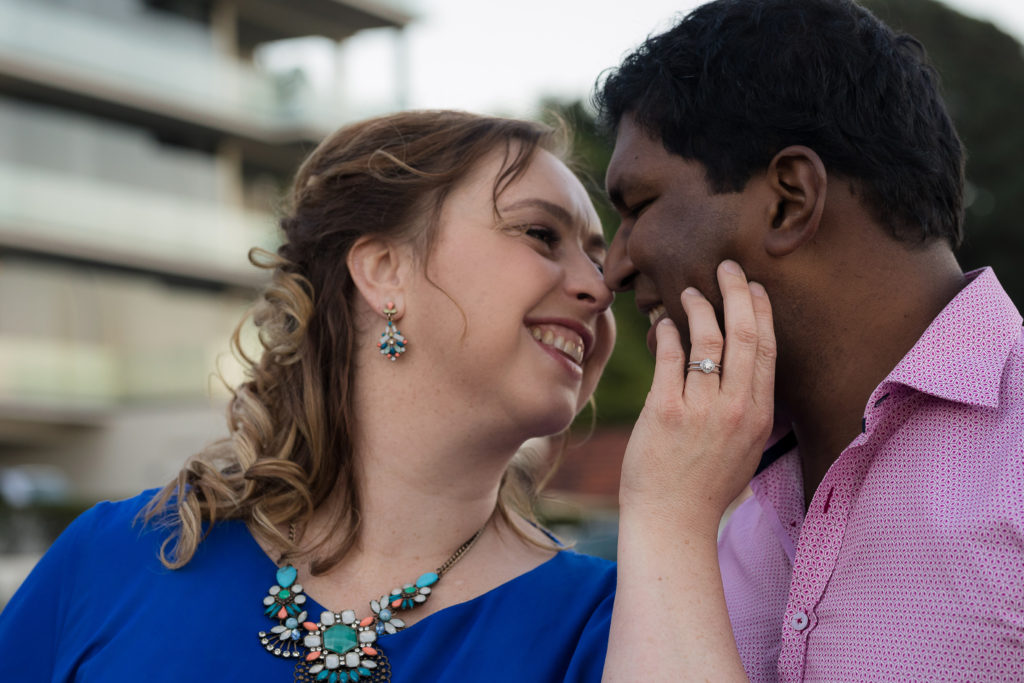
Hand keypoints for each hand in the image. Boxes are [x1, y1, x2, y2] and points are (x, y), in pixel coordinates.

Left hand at [619, 260, 775, 535]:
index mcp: (760, 415)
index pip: (767, 350)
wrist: (673, 522)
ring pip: (707, 338)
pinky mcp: (667, 411)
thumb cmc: (705, 488)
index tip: (755, 288)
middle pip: (744, 334)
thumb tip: (744, 375)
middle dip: (737, 292)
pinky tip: (663, 323)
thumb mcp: (745, 450)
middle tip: (727, 267)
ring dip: (698, 306)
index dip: (761, 312)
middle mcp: (736, 408)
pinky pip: (670, 357)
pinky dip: (668, 333)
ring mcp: (702, 409)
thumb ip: (749, 412)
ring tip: (689, 291)